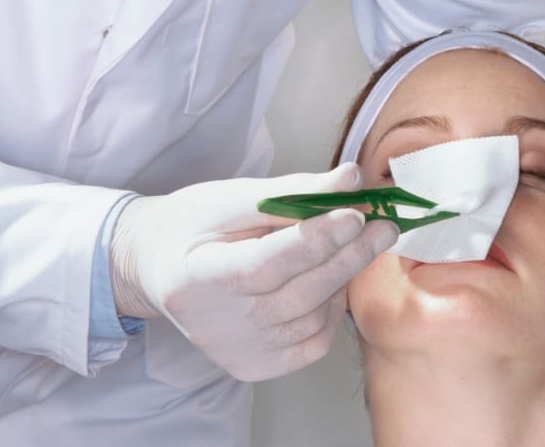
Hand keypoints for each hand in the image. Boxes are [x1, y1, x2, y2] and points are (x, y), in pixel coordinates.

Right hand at [109, 163, 398, 380]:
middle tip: (385, 226)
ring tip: (347, 247)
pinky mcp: (255, 366)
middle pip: (298, 295)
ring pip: (313, 318)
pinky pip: (313, 342)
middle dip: (349, 256)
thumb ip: (294, 191)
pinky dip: (331, 311)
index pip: (265, 266)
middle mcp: (213, 328)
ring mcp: (235, 353)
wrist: (159, 268)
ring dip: (341, 280)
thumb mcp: (233, 197)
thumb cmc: (194, 225)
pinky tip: (329, 282)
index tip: (355, 214)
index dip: (314, 241)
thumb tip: (351, 179)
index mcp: (194, 280)